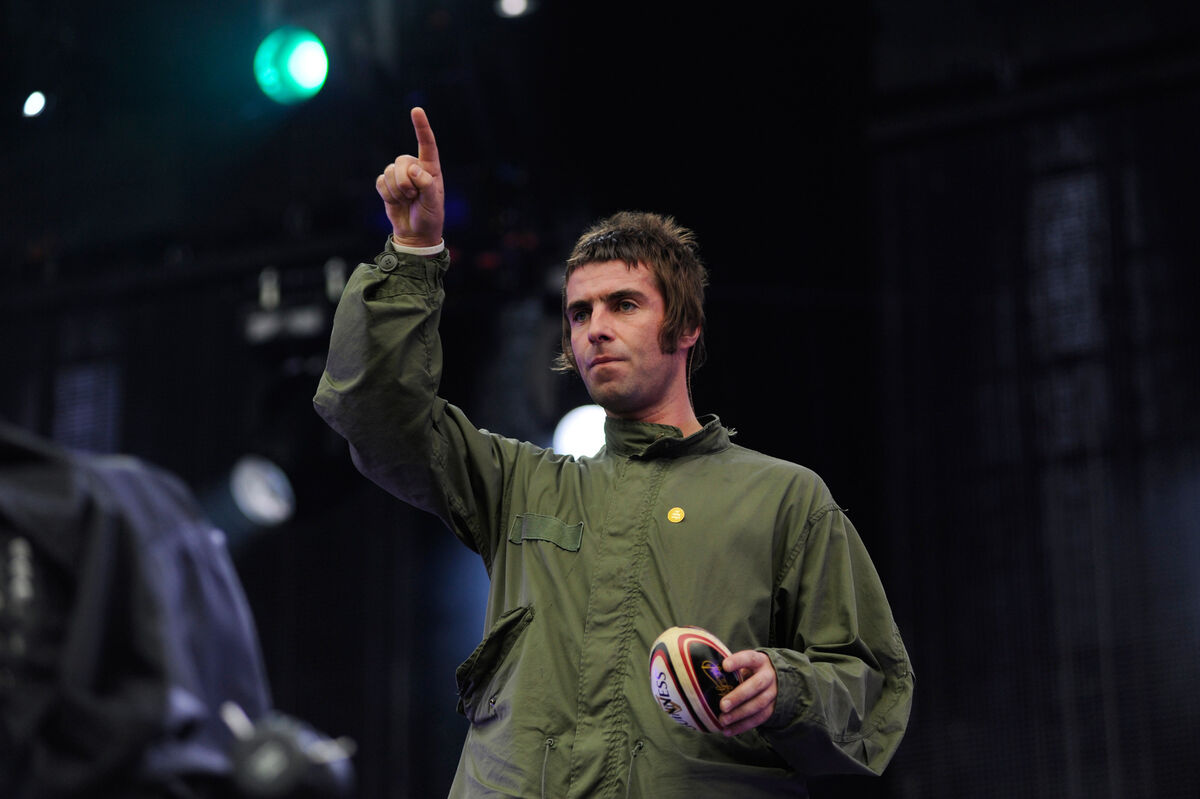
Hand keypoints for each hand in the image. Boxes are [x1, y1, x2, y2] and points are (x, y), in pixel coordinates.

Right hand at [376, 107, 443, 247]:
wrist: (415, 233)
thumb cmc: (429, 217)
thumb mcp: (433, 203)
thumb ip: (426, 185)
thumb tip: (413, 170)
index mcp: (431, 169)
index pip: (427, 145)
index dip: (421, 127)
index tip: (416, 110)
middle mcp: (414, 168)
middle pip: (401, 161)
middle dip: (404, 182)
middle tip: (413, 197)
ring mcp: (399, 175)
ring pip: (389, 172)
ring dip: (396, 191)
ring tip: (407, 201)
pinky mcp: (387, 183)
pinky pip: (380, 181)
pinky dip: (387, 194)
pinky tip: (396, 202)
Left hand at [717, 650, 776, 735]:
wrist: (777, 679)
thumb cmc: (752, 670)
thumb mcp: (745, 664)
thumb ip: (732, 669)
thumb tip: (706, 675)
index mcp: (760, 661)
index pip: (750, 658)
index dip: (738, 661)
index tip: (725, 666)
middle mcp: (769, 676)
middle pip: (756, 685)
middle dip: (739, 696)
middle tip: (723, 705)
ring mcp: (773, 693)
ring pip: (759, 704)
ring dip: (739, 714)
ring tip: (723, 720)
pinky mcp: (772, 708)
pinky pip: (759, 719)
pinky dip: (742, 726)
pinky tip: (728, 731)